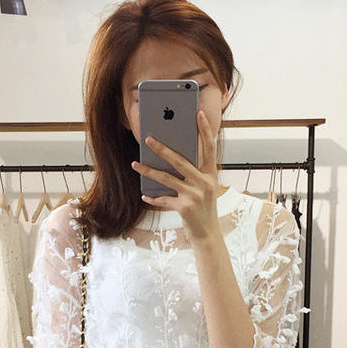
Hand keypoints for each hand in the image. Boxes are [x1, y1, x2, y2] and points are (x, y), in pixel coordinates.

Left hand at [131, 110, 220, 243]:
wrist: (207, 234)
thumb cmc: (203, 208)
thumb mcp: (203, 188)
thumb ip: (192, 173)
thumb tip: (171, 156)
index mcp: (211, 174)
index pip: (209, 148)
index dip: (204, 130)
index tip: (198, 113)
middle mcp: (205, 183)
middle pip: (181, 161)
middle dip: (163, 148)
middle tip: (148, 138)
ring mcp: (195, 195)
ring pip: (167, 178)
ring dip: (149, 170)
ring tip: (135, 164)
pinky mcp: (185, 208)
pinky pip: (164, 199)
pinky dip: (153, 198)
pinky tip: (144, 195)